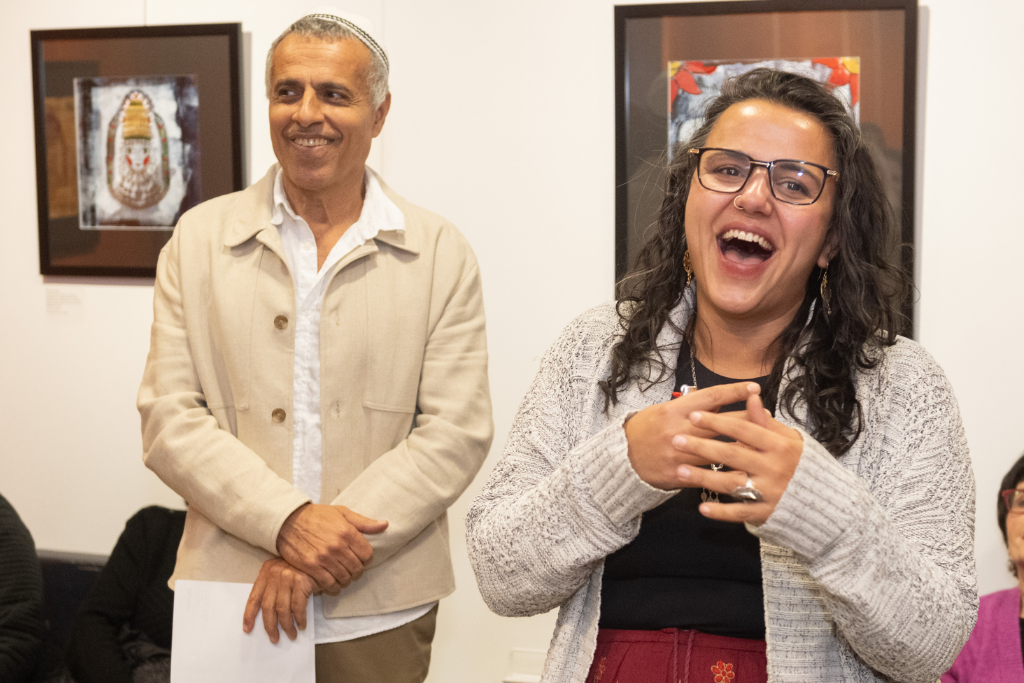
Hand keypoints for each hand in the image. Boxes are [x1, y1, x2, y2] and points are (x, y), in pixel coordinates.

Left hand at [242, 558, 315, 642]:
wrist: (320, 557)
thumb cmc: (300, 568)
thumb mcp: (282, 573)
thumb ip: (273, 588)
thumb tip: (268, 616)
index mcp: (266, 572)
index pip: (254, 597)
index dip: (249, 615)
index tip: (248, 629)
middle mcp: (275, 573)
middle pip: (268, 606)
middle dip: (270, 626)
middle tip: (274, 638)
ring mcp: (288, 577)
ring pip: (282, 609)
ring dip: (287, 626)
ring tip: (291, 635)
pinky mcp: (301, 581)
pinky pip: (298, 607)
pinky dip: (300, 619)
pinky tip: (301, 625)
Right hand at [276, 504, 388, 592]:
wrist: (288, 520)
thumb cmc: (317, 515)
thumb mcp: (342, 513)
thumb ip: (364, 522)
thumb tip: (385, 525)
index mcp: (347, 532)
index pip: (367, 554)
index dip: (366, 558)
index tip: (360, 557)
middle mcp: (337, 546)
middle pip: (357, 568)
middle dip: (357, 570)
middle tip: (352, 568)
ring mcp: (324, 558)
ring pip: (344, 577)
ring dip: (346, 579)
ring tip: (343, 575)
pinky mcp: (311, 566)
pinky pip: (328, 583)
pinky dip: (333, 586)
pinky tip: (332, 583)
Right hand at [624, 382, 761, 489]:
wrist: (623, 457)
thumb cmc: (646, 429)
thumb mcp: (664, 410)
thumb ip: (690, 405)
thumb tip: (717, 399)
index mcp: (675, 410)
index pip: (710, 397)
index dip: (734, 391)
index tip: (754, 388)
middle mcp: (678, 430)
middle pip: (720, 423)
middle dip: (746, 418)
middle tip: (766, 415)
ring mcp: (679, 454)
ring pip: (718, 451)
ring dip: (742, 448)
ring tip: (762, 445)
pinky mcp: (679, 474)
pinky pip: (709, 475)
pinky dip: (726, 474)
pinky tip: (745, 475)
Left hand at [671, 392, 803, 524]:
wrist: (827, 502)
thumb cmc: (802, 465)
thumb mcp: (790, 440)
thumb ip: (767, 422)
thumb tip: (751, 397)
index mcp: (779, 445)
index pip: (743, 429)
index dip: (717, 421)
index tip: (694, 415)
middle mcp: (773, 468)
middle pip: (731, 454)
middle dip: (701, 446)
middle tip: (675, 440)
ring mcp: (769, 492)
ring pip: (731, 483)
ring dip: (704, 477)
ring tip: (680, 470)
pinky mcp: (766, 513)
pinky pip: (740, 512)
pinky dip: (721, 511)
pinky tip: (702, 507)